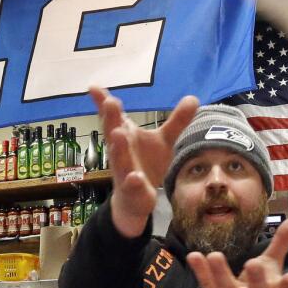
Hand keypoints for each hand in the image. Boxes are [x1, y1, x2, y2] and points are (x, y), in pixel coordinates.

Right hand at [89, 86, 197, 238]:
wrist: (135, 200)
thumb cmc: (146, 164)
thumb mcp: (163, 141)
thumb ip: (176, 121)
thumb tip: (193, 97)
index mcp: (126, 136)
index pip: (114, 117)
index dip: (104, 102)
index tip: (94, 87)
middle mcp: (121, 152)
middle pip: (114, 133)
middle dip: (111, 118)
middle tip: (109, 102)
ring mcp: (124, 171)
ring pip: (120, 159)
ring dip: (118, 147)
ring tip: (118, 133)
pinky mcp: (132, 190)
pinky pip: (131, 185)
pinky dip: (132, 181)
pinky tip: (135, 176)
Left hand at [186, 217, 287, 287]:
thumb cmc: (259, 285)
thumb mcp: (272, 265)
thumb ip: (282, 242)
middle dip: (255, 278)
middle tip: (253, 264)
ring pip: (226, 286)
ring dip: (220, 271)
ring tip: (215, 255)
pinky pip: (206, 283)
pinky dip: (200, 270)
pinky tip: (194, 256)